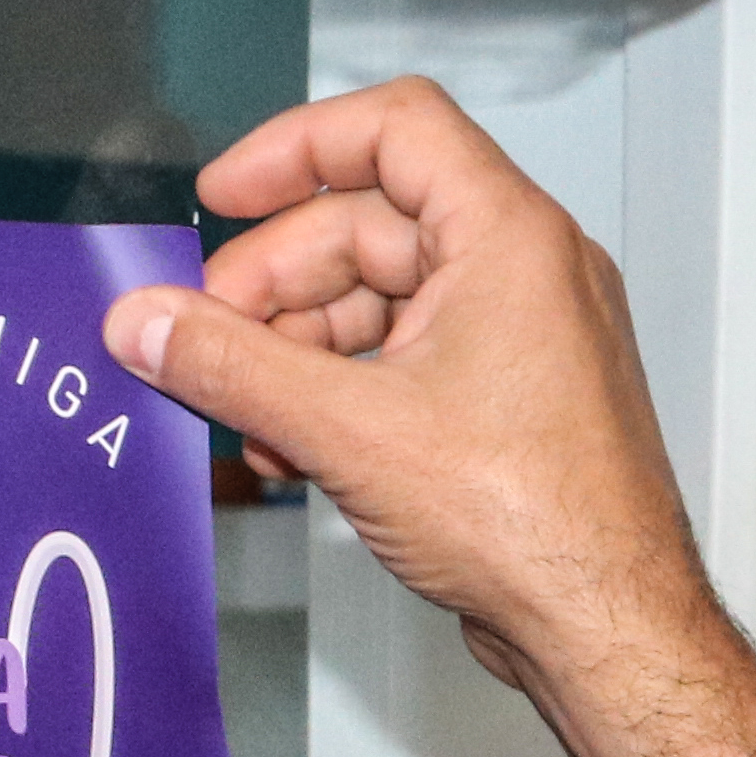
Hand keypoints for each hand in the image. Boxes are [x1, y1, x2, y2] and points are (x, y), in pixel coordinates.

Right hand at [105, 79, 755, 756]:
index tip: (220, 196)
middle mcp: (523, 271)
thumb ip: (232, 367)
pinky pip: (404, 363)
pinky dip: (340, 394)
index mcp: (508, 237)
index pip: (394, 129)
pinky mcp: (505, 403)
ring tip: (244, 417)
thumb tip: (146, 324)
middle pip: (367, 227)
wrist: (609, 627)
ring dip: (296, 352)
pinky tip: (290, 453)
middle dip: (273, 283)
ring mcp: (519, 339)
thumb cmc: (534, 523)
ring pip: (378, 304)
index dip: (295, 149)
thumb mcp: (349, 431)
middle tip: (202, 340)